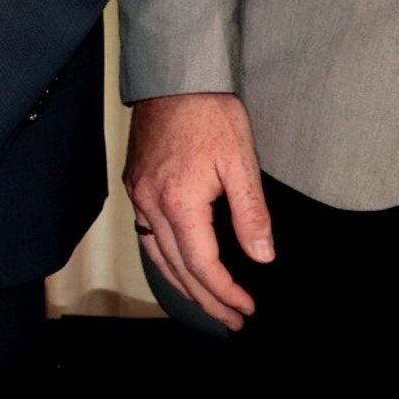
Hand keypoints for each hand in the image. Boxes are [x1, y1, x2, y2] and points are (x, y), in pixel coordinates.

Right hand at [125, 91, 273, 329]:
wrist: (175, 79)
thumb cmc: (210, 114)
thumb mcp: (241, 162)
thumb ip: (251, 213)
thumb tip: (261, 256)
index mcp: (178, 201)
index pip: (201, 263)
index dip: (224, 290)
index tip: (246, 307)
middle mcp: (150, 203)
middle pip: (176, 268)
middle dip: (205, 299)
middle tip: (232, 319)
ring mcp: (138, 195)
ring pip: (156, 256)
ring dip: (183, 286)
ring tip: (207, 304)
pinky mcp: (136, 186)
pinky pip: (147, 236)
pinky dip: (165, 260)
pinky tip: (179, 267)